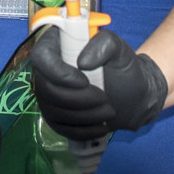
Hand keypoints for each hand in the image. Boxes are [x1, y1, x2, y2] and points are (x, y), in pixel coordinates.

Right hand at [29, 27, 166, 139]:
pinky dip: (83, 130)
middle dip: (78, 99)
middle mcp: (47, 69)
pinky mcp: (54, 115)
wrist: (132, 95)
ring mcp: (47, 93)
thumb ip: (105, 43)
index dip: (59, 73)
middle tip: (105, 99)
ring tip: (109, 111)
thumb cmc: (124, 68)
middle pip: (45, 88)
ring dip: (84, 116)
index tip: (85, 82)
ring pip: (52, 110)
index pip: (41, 56)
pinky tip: (101, 126)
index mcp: (58, 44)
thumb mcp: (121, 50)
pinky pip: (59, 127)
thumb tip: (82, 62)